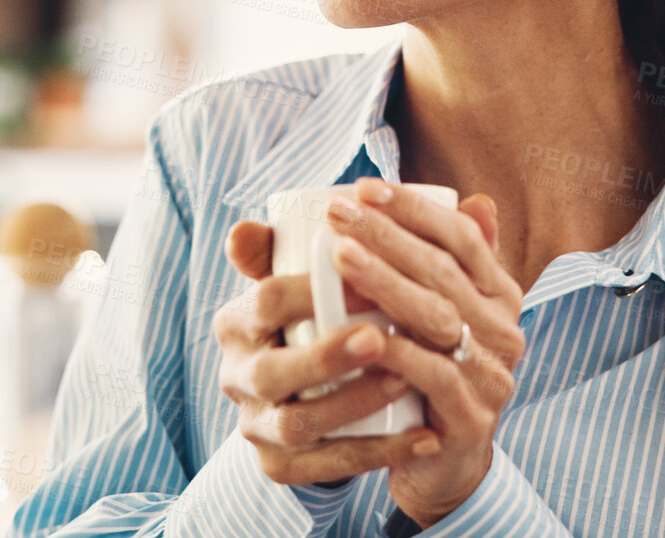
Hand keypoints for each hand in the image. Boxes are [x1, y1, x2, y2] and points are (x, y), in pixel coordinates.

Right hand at [213, 218, 433, 485]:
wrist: (305, 397)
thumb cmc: (312, 320)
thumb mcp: (305, 278)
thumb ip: (327, 236)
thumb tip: (356, 193)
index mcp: (237, 322)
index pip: (263, 301)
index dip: (306, 289)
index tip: (360, 271)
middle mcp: (237, 376)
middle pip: (271, 371)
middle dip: (323, 355)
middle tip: (379, 336)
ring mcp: (255, 426)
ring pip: (296, 425)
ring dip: (353, 404)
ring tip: (405, 379)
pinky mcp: (278, 467)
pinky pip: (326, 470)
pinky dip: (379, 455)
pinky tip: (427, 435)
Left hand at [327, 177, 525, 528]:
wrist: (438, 464)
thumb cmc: (417, 372)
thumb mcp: (418, 311)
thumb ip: (415, 256)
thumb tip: (398, 194)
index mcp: (496, 294)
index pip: (462, 237)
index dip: (414, 209)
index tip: (363, 187)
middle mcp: (504, 330)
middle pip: (445, 271)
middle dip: (389, 235)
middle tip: (339, 214)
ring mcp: (493, 376)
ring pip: (440, 318)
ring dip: (389, 283)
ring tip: (340, 255)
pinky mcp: (472, 419)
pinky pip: (437, 378)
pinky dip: (399, 352)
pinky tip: (363, 333)